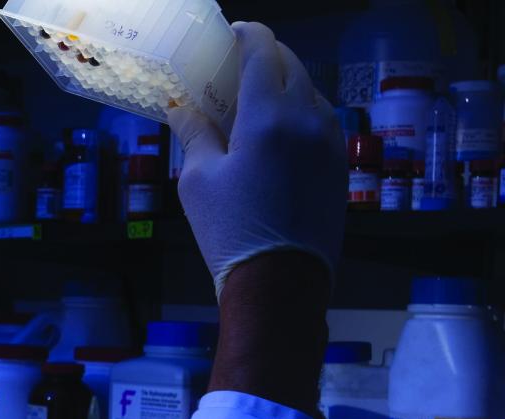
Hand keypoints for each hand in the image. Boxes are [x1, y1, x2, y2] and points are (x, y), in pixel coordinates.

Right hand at [168, 22, 346, 299]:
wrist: (279, 283)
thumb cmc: (230, 229)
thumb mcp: (197, 180)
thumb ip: (195, 132)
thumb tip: (183, 107)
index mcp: (268, 115)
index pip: (263, 50)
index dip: (246, 34)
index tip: (229, 35)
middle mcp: (307, 118)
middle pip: (291, 64)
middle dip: (264, 55)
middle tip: (234, 66)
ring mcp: (329, 141)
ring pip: (309, 91)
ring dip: (283, 83)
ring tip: (252, 99)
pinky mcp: (338, 164)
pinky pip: (319, 120)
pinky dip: (297, 111)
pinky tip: (274, 131)